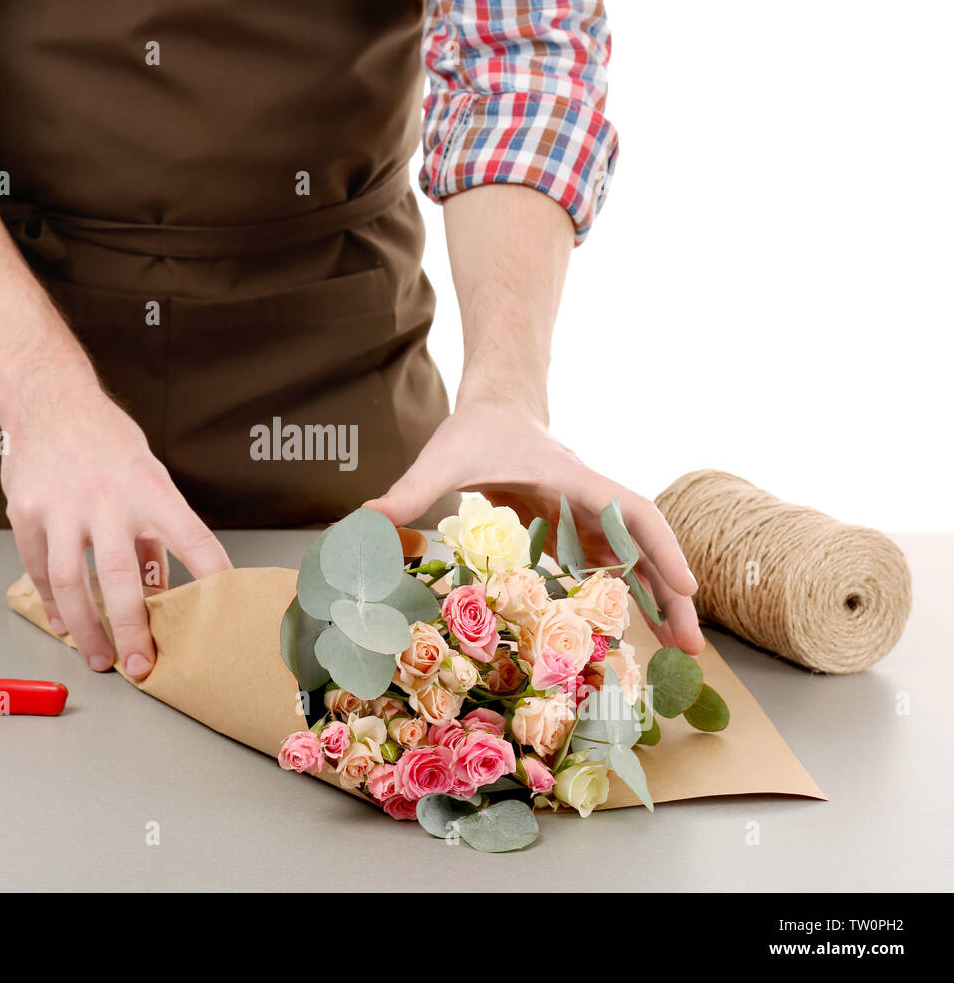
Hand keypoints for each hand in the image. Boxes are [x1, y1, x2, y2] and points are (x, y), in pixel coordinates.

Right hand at [0, 365, 231, 679]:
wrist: (50, 399)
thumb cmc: (107, 441)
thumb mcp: (147, 476)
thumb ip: (155, 534)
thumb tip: (163, 589)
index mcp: (151, 490)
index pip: (193, 540)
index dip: (213, 577)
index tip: (226, 612)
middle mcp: (108, 499)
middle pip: (121, 577)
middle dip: (132, 629)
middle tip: (141, 665)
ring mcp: (63, 506)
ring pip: (72, 582)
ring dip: (86, 629)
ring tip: (99, 658)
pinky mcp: (27, 512)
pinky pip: (40, 569)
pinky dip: (53, 604)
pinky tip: (65, 625)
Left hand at [364, 399, 703, 653]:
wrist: (494, 405)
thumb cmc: (474, 429)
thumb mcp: (439, 460)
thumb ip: (406, 493)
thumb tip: (362, 526)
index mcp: (572, 479)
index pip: (632, 510)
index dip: (661, 548)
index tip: (686, 587)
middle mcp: (590, 499)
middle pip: (646, 545)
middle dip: (673, 593)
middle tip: (694, 648)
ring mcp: (588, 515)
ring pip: (635, 559)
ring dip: (657, 600)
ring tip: (680, 651)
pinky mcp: (577, 528)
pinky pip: (610, 565)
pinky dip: (624, 596)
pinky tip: (629, 632)